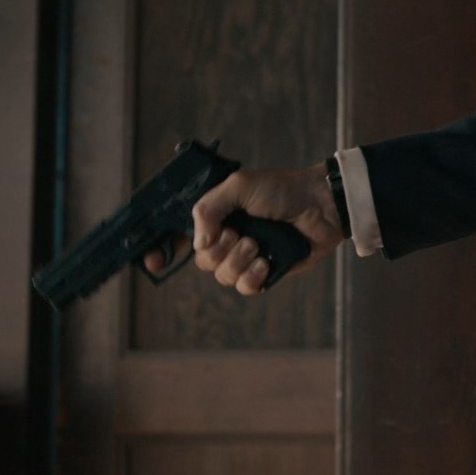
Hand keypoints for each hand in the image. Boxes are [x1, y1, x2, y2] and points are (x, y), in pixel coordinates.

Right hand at [141, 164, 343, 295]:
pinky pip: (245, 287)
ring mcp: (248, 255)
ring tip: (257, 244)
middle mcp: (229, 237)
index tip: (154, 261)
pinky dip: (252, 277)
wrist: (321, 204)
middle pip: (202, 261)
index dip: (164, 251)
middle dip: (217, 250)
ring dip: (237, 261)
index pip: (181, 237)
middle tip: (237, 233)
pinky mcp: (268, 272)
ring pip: (223, 276)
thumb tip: (199, 243)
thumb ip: (209, 209)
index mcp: (218, 215)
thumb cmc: (282, 189)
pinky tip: (265, 262)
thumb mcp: (239, 187)